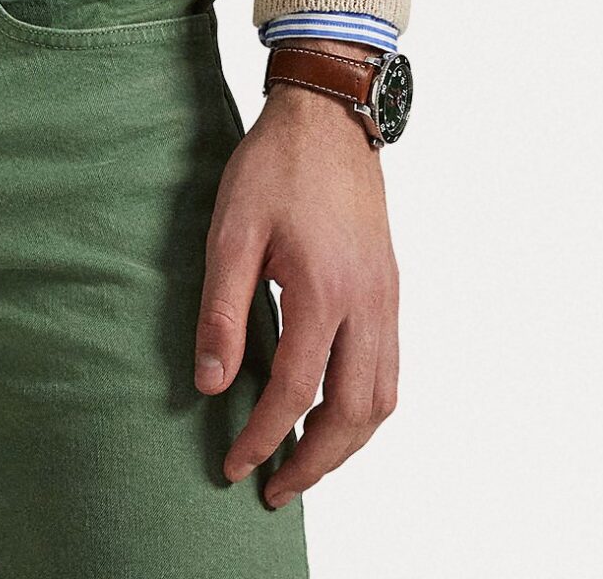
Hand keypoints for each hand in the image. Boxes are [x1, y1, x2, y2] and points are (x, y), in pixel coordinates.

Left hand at [194, 71, 399, 509]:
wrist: (327, 116)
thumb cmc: (275, 167)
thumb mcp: (231, 231)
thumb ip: (222, 310)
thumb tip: (212, 383)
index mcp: (322, 289)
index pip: (294, 390)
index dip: (262, 437)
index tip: (234, 464)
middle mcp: (367, 303)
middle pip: (353, 413)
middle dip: (315, 462)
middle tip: (275, 487)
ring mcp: (386, 298)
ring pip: (382, 400)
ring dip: (346, 443)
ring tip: (304, 461)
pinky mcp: (390, 290)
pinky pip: (390, 371)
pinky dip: (365, 408)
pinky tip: (334, 412)